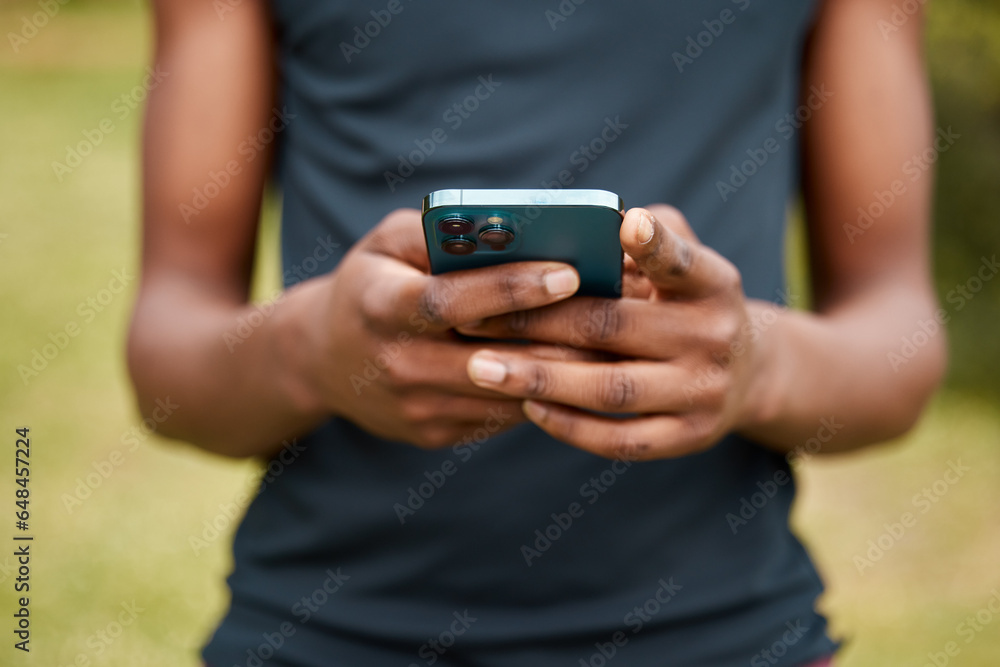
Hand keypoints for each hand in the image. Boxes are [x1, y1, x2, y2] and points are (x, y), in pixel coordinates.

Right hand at [298, 208, 599, 448]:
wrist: (326, 361)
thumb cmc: (371, 283)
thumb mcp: (386, 244)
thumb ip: (438, 233)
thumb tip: (506, 228)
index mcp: (381, 307)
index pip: (453, 301)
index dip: (512, 287)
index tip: (569, 272)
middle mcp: (397, 363)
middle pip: (492, 354)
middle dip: (558, 333)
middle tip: (616, 310)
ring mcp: (417, 407)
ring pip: (507, 391)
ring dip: (562, 368)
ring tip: (612, 339)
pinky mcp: (435, 433)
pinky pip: (501, 414)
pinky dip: (541, 391)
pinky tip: (578, 368)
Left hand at [458, 205, 771, 460]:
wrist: (746, 373)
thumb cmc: (687, 303)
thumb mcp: (686, 264)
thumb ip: (644, 238)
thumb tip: (577, 231)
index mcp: (713, 284)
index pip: (683, 262)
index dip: (656, 244)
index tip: (626, 224)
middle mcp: (714, 337)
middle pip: (615, 327)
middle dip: (537, 322)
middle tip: (473, 317)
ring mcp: (704, 392)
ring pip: (611, 389)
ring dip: (540, 378)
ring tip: (482, 368)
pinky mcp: (689, 437)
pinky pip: (621, 440)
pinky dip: (571, 425)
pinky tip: (528, 406)